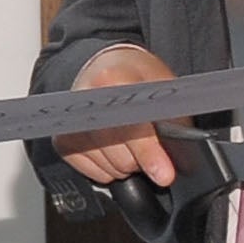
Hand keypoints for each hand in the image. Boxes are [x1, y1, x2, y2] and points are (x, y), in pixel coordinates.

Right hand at [52, 43, 180, 185]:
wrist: (108, 67)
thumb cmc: (139, 79)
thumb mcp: (166, 90)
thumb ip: (175, 121)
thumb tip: (181, 159)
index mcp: (112, 80)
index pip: (131, 127)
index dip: (149, 153)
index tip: (163, 175)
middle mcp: (85, 100)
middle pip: (120, 155)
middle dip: (141, 160)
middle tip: (149, 144)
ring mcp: (70, 123)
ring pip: (108, 169)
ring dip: (126, 166)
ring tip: (130, 142)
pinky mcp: (62, 140)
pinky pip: (93, 173)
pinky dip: (109, 169)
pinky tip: (113, 148)